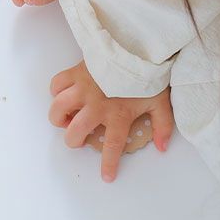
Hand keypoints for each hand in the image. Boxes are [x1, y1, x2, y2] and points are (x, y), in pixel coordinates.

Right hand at [49, 61, 174, 181]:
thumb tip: (162, 148)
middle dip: (73, 141)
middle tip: (78, 138)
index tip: (107, 177)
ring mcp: (84, 88)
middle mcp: (97, 105)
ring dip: (59, 117)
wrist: (138, 42)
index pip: (112, 147)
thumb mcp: (161, 100)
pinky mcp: (76, 71)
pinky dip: (57, 92)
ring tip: (66, 118)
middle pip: (75, 132)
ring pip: (58, 109)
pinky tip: (64, 95)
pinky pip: (57, 84)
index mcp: (119, 115)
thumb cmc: (148, 72)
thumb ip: (163, 125)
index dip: (108, 164)